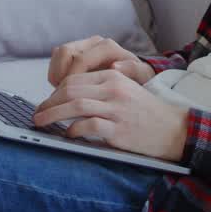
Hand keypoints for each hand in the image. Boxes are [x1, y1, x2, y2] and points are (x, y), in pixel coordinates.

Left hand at [33, 68, 189, 160]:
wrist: (173, 128)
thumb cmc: (145, 112)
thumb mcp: (125, 90)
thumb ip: (101, 89)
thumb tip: (68, 98)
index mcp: (113, 77)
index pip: (75, 79)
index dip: (55, 92)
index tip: (46, 103)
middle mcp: (114, 89)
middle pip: (71, 90)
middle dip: (49, 102)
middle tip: (37, 113)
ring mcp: (116, 109)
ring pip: (76, 105)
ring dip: (53, 114)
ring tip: (41, 122)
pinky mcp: (119, 129)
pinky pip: (89, 125)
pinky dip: (74, 129)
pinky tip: (68, 134)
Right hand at [47, 35, 154, 86]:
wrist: (136, 75)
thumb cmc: (137, 78)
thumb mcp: (142, 76)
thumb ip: (133, 70)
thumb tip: (115, 66)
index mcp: (108, 47)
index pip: (81, 59)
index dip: (71, 78)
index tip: (70, 98)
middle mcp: (94, 42)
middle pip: (65, 51)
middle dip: (60, 75)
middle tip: (62, 96)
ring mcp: (83, 45)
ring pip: (58, 53)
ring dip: (56, 73)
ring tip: (62, 93)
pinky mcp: (76, 51)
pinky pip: (57, 58)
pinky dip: (56, 73)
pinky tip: (63, 89)